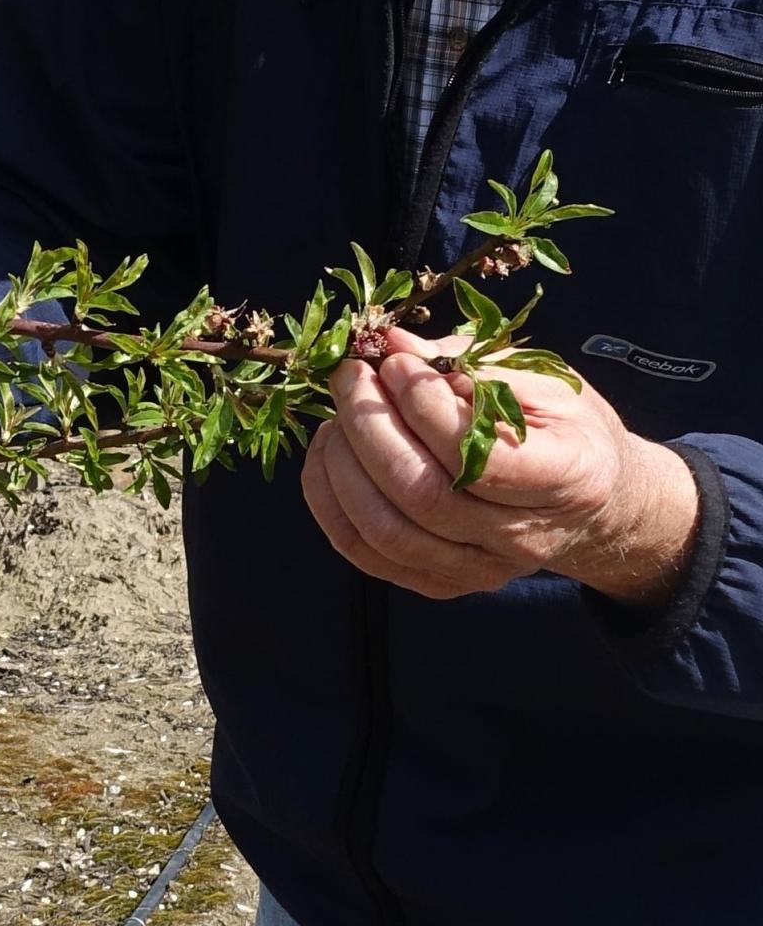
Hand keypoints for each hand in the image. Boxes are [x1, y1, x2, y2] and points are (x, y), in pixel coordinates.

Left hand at [300, 328, 700, 604]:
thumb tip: (394, 344)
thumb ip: (473, 363)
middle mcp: (522, 538)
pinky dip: (329, 499)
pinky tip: (333, 452)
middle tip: (350, 376)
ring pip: (385, 531)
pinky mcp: (440, 581)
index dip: (423, 405)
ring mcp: (478, 569)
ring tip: (338, 413)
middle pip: (421, 496)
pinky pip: (364, 551)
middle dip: (368, 425)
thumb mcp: (545, 383)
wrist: (594, 505)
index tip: (395, 362)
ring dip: (342, 463)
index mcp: (567, 480)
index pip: (479, 459)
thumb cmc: (566, 430)